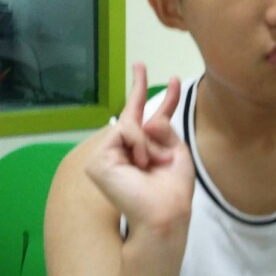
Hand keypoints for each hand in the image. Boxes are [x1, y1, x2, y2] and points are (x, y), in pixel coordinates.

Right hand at [86, 63, 194, 239]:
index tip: (173, 80)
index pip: (154, 119)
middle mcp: (126, 151)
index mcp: (147, 151)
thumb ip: (164, 129)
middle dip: (138, 86)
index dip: (164, 100)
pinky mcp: (98, 161)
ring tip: (152, 162)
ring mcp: (109, 156)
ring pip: (130, 123)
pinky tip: (141, 162)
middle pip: (131, 113)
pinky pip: (123, 133)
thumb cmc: (173, 190)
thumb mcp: (177, 153)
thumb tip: (148, 118)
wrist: (166, 213)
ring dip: (149, 141)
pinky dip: (138, 145)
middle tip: (139, 62)